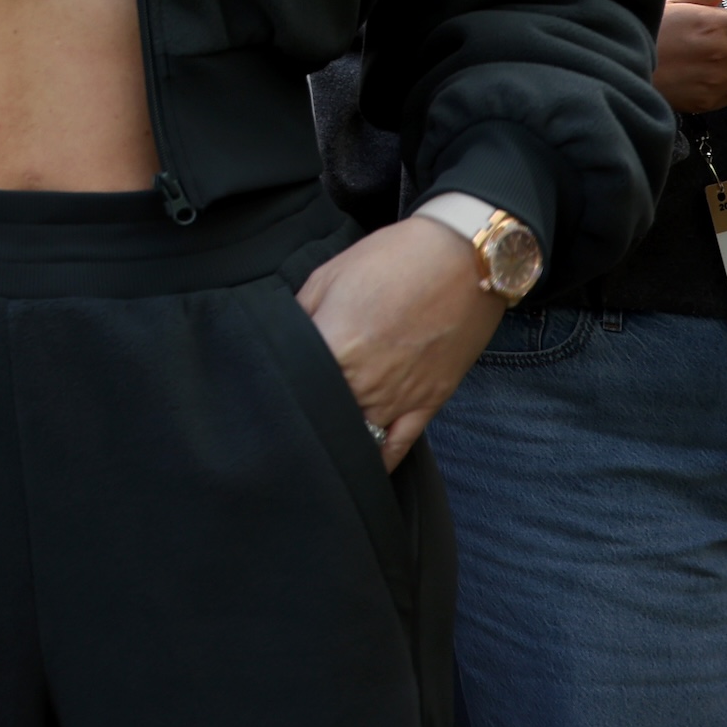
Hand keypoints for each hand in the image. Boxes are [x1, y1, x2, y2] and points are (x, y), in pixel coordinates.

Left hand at [295, 217, 504, 470]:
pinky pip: (398, 446)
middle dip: (304, 416)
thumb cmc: (392, 260)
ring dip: (338, 438)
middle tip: (283, 420)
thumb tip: (278, 340)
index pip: (293, 387)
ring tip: (314, 443)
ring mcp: (398, 398)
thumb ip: (299, 316)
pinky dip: (379, 461)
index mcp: (333, 348)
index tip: (262, 395)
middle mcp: (364, 382)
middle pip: (324, 415)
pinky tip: (361, 467)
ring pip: (358, 436)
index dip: (276, 391)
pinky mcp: (429, 403)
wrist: (463, 260)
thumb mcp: (328, 277)